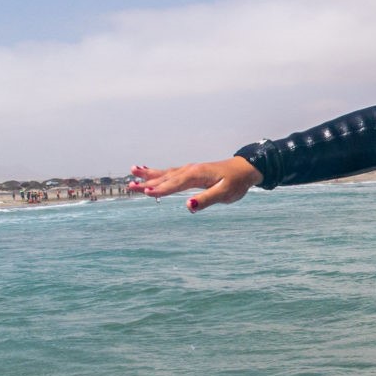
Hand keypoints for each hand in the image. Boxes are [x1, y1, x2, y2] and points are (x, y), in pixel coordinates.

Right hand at [128, 157, 261, 211]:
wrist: (245, 169)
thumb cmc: (236, 182)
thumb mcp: (225, 194)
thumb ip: (206, 200)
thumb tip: (188, 206)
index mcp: (196, 175)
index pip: (175, 184)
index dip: (161, 189)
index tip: (145, 193)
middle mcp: (190, 170)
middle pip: (165, 177)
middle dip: (147, 182)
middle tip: (130, 185)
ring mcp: (189, 170)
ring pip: (165, 173)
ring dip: (149, 174)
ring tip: (133, 172)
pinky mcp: (190, 172)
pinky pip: (170, 172)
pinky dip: (158, 172)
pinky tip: (149, 172)